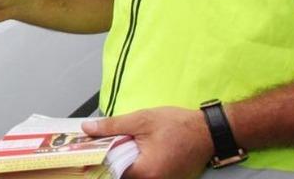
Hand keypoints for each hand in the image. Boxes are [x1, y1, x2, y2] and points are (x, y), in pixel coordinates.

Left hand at [82, 107, 213, 178]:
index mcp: (145, 172)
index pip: (111, 171)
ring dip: (121, 160)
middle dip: (108, 160)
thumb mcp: (142, 120)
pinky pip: (143, 172)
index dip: (96, 160)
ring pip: (131, 174)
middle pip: (120, 174)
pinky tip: (128, 148)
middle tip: (95, 144)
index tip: (84, 151)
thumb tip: (88, 129)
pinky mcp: (165, 178)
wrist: (209, 131)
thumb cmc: (179, 125)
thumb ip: (113, 126)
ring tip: (111, 144)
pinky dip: (133, 161)